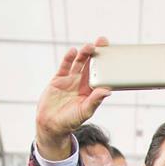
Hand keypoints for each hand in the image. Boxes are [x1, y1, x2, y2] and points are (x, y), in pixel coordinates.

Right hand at [35, 37, 111, 159]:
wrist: (51, 124)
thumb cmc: (70, 121)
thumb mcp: (85, 112)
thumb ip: (95, 101)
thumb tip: (108, 91)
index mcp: (91, 92)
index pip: (101, 76)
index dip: (107, 65)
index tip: (113, 54)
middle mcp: (82, 84)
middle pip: (91, 65)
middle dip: (97, 53)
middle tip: (102, 41)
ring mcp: (70, 80)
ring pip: (79, 63)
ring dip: (84, 54)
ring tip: (89, 46)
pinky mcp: (58, 79)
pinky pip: (64, 66)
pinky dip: (68, 59)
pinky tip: (73, 51)